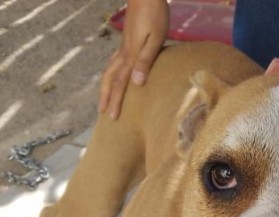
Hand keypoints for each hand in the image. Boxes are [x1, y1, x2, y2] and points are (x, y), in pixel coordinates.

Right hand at [99, 0, 168, 118]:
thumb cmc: (155, 16)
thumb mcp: (155, 40)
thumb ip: (146, 61)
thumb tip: (137, 83)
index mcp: (130, 57)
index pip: (120, 84)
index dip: (116, 101)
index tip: (112, 117)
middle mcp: (124, 54)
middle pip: (110, 79)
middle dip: (106, 96)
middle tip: (102, 112)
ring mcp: (124, 47)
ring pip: (110, 70)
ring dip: (106, 86)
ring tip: (105, 98)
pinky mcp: (127, 43)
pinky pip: (115, 63)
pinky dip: (112, 74)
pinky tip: (116, 76)